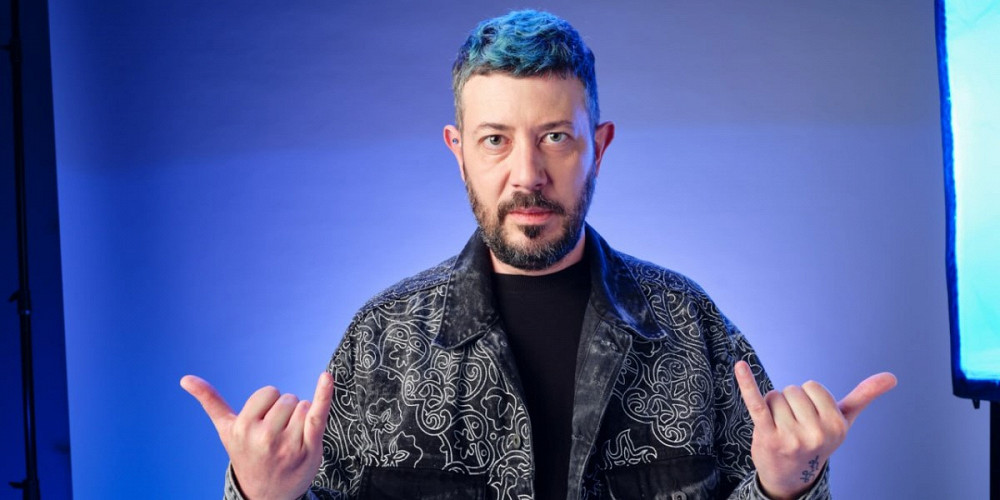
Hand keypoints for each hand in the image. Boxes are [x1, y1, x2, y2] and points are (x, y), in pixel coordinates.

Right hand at [180, 372, 333, 499]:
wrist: (265, 493)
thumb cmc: (246, 454)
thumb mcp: (227, 429)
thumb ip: (210, 402)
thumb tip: (185, 378)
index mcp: (243, 428)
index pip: (269, 392)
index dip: (269, 403)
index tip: (263, 421)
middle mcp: (265, 437)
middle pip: (287, 399)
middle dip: (285, 411)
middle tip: (277, 434)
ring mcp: (288, 444)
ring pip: (303, 406)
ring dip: (301, 417)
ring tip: (290, 439)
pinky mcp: (310, 448)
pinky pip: (318, 414)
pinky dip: (324, 394)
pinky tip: (326, 378)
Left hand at [734, 361, 896, 499]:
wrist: (790, 476)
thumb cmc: (817, 441)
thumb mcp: (842, 422)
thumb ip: (863, 397)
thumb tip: (892, 376)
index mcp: (836, 426)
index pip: (812, 387)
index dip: (806, 398)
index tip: (808, 417)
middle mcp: (816, 433)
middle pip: (792, 390)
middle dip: (788, 403)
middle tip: (791, 426)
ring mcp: (791, 436)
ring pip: (774, 396)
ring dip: (772, 408)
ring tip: (778, 428)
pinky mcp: (767, 435)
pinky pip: (756, 402)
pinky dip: (747, 383)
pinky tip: (739, 366)